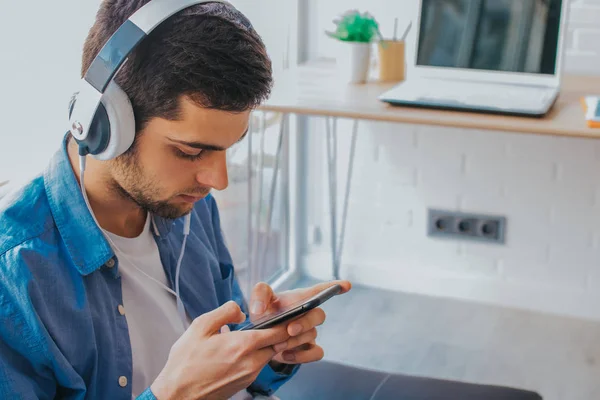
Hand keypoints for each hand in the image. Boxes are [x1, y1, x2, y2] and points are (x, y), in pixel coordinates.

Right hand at [150, 301, 290, 399]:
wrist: (178, 394)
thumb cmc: (186, 362)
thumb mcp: (201, 326)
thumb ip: (225, 311)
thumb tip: (241, 311)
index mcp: (243, 345)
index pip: (279, 332)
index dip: (285, 322)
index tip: (285, 315)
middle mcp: (251, 362)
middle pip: (277, 344)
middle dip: (275, 333)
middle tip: (264, 323)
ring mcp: (249, 375)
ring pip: (267, 355)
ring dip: (263, 345)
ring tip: (244, 336)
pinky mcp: (244, 384)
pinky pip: (257, 365)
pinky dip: (254, 356)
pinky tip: (236, 351)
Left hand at [249, 280, 351, 365]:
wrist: (259, 339)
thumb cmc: (264, 315)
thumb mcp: (258, 301)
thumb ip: (259, 295)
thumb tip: (261, 309)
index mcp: (300, 299)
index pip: (320, 290)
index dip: (335, 286)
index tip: (346, 285)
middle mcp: (308, 314)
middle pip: (319, 315)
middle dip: (305, 323)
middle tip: (289, 330)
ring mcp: (310, 332)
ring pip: (313, 335)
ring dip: (296, 340)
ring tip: (277, 344)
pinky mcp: (308, 349)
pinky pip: (316, 353)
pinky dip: (301, 356)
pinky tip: (285, 355)